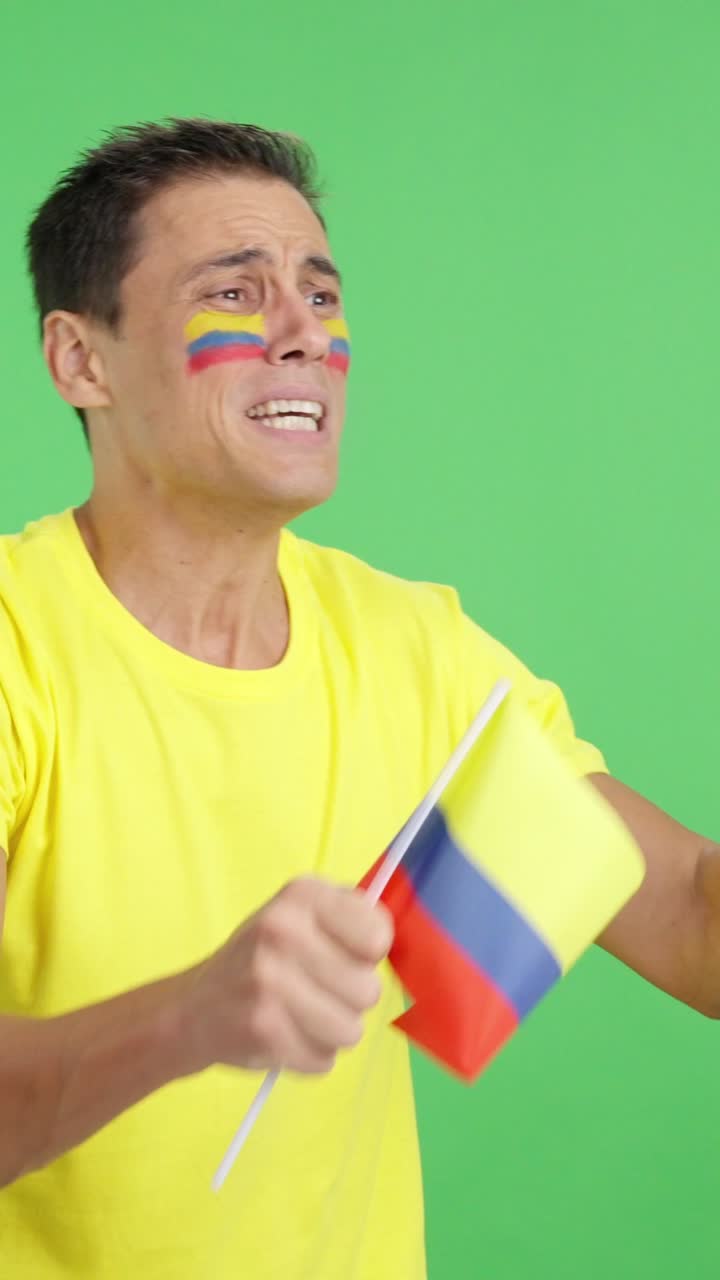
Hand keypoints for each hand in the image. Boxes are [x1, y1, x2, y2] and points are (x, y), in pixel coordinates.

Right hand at [181, 878, 393, 1074]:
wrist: (192, 1007)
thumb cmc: (262, 958)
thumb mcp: (299, 915)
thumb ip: (350, 916)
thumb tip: (408, 932)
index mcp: (301, 894)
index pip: (378, 934)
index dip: (367, 953)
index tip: (345, 954)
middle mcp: (282, 931)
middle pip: (368, 989)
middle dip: (349, 999)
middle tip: (314, 990)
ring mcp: (270, 982)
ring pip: (351, 1029)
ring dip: (332, 1031)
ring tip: (300, 1014)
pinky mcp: (263, 1030)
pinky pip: (324, 1060)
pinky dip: (310, 1055)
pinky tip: (283, 1034)